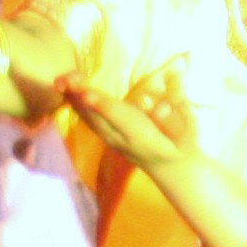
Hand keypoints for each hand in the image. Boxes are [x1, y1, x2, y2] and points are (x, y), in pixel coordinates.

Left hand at [58, 71, 197, 176]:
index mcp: (141, 137)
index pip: (119, 119)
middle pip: (97, 118)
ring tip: (60, 80)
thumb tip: (164, 99)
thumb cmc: (182, 143)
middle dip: (80, 98)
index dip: (103, 107)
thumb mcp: (186, 131)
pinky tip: (64, 88)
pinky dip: (74, 103)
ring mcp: (111, 139)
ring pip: (88, 119)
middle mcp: (121, 140)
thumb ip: (175, 113)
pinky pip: (87, 119)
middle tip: (65, 79)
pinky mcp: (106, 135)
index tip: (87, 94)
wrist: (172, 167)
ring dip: (73, 99)